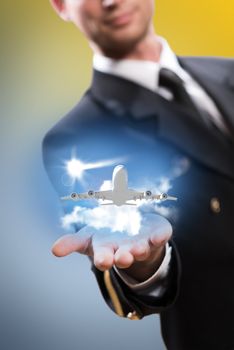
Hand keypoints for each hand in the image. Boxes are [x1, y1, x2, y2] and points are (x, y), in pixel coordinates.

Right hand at [52, 213, 171, 281]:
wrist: (133, 233)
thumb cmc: (107, 237)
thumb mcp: (88, 238)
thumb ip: (72, 242)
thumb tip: (54, 250)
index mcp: (107, 250)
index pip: (103, 256)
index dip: (102, 258)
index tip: (102, 261)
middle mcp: (125, 250)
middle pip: (123, 256)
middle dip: (122, 257)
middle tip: (122, 258)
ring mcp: (142, 242)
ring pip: (141, 248)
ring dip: (139, 249)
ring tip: (137, 248)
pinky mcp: (156, 234)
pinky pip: (161, 235)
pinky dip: (161, 235)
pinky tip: (161, 234)